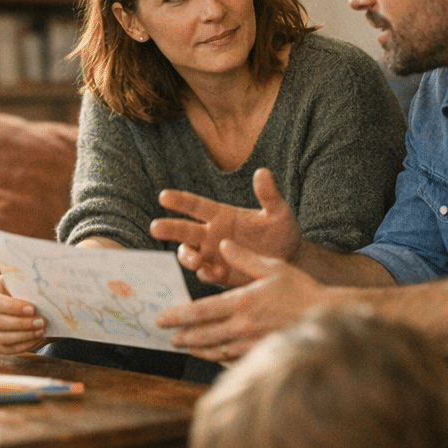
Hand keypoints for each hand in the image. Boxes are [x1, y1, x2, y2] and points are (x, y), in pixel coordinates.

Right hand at [0, 274, 49, 353]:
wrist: (24, 303)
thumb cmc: (25, 291)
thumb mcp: (26, 284)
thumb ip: (31, 288)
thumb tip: (46, 295)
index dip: (12, 306)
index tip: (32, 309)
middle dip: (21, 324)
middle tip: (42, 322)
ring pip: (0, 338)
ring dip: (24, 336)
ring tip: (41, 331)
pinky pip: (5, 349)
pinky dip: (23, 346)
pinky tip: (37, 339)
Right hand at [150, 168, 300, 286]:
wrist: (292, 262)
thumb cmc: (283, 232)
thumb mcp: (279, 213)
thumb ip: (269, 195)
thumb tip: (263, 172)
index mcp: (222, 215)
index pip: (196, 206)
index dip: (180, 201)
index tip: (163, 196)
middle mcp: (212, 235)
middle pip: (184, 230)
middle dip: (169, 229)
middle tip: (155, 228)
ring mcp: (214, 256)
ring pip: (189, 254)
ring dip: (186, 256)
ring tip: (193, 258)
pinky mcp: (220, 275)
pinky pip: (206, 274)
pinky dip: (206, 273)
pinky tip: (213, 271)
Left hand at [156, 241, 329, 362]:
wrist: (327, 315)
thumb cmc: (300, 289)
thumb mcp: (272, 267)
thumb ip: (244, 258)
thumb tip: (222, 244)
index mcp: (243, 302)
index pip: (202, 311)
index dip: (179, 316)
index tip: (163, 318)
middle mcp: (244, 325)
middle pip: (204, 334)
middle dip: (183, 336)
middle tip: (168, 337)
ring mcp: (252, 343)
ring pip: (216, 350)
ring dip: (197, 349)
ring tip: (184, 347)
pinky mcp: (261, 353)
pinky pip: (234, 360)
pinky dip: (219, 359)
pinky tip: (211, 356)